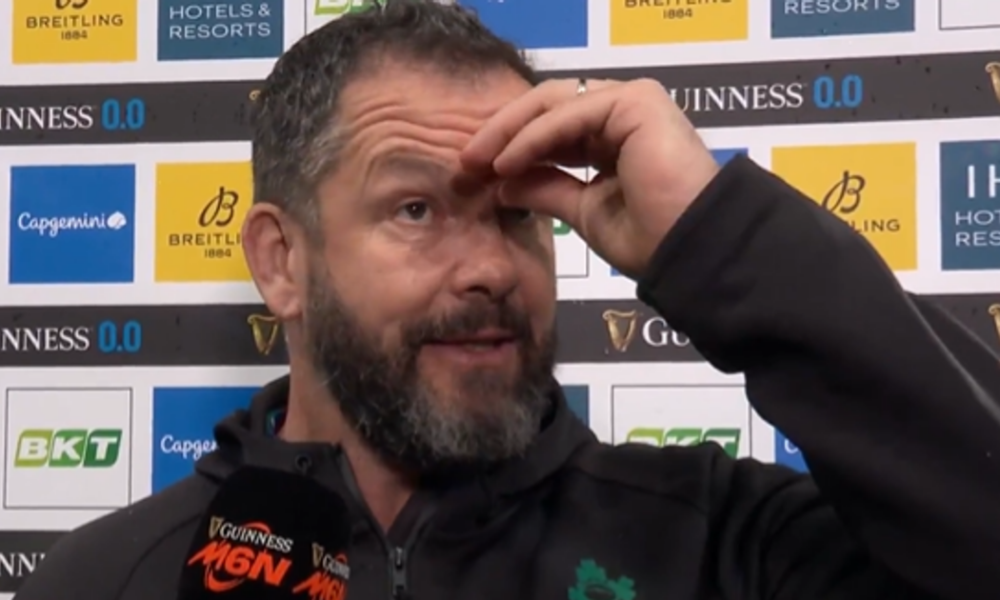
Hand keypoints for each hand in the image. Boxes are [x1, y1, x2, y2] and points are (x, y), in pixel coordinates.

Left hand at [461, 78, 720, 278]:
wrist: (693, 252)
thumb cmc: (651, 239)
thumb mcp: (583, 212)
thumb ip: (545, 189)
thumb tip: (501, 180)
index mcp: (614, 138)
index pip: (551, 128)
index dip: (509, 147)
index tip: (472, 174)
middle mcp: (623, 113)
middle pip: (546, 108)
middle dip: (501, 133)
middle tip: (465, 163)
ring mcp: (632, 102)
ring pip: (553, 104)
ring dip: (508, 131)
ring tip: (476, 161)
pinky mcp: (637, 101)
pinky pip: (570, 113)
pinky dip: (533, 136)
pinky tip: (505, 160)